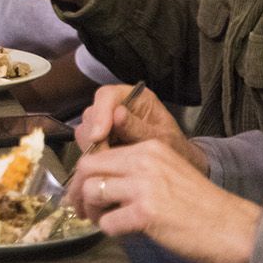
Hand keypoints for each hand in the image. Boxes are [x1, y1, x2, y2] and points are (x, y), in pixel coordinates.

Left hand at [71, 140, 261, 262]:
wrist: (236, 229)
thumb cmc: (202, 207)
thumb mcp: (169, 174)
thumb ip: (137, 172)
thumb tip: (99, 185)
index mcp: (149, 147)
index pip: (98, 154)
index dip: (83, 175)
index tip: (81, 192)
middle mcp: (144, 160)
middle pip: (87, 168)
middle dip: (76, 191)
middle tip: (79, 210)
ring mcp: (145, 186)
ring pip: (92, 192)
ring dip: (92, 212)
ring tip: (103, 222)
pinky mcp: (147, 213)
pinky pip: (109, 222)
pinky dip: (111, 231)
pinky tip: (126, 233)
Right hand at [75, 83, 203, 168]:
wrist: (177, 165)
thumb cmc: (175, 149)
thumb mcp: (162, 139)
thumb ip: (139, 129)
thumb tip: (117, 114)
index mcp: (136, 98)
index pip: (107, 96)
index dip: (100, 114)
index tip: (98, 136)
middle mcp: (118, 106)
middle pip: (92, 114)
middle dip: (94, 137)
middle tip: (104, 157)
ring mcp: (107, 122)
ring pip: (85, 130)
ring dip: (93, 148)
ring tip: (110, 164)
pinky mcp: (101, 138)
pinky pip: (88, 145)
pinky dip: (94, 156)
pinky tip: (108, 166)